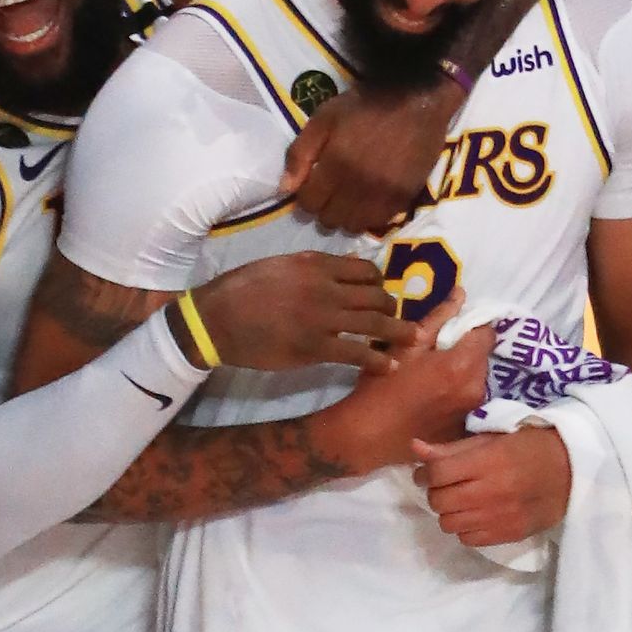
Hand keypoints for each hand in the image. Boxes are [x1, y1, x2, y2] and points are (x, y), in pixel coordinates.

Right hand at [189, 252, 418, 373]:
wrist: (216, 319)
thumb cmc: (241, 289)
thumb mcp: (279, 265)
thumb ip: (311, 266)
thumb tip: (339, 266)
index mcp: (316, 265)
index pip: (366, 271)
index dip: (379, 284)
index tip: (382, 294)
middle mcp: (327, 288)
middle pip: (377, 296)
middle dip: (392, 309)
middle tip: (398, 320)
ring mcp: (324, 319)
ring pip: (375, 324)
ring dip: (399, 333)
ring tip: (415, 340)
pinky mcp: (316, 348)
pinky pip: (358, 353)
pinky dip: (378, 360)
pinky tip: (389, 367)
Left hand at [280, 83, 461, 233]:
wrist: (416, 100)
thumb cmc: (365, 105)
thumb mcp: (324, 119)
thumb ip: (300, 154)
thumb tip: (284, 189)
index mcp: (335, 165)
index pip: (309, 203)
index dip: (306, 197)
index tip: (312, 187)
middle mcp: (358, 186)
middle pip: (330, 219)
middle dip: (324, 209)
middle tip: (330, 194)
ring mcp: (383, 195)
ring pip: (353, 226)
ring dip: (345, 217)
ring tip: (348, 200)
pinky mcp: (404, 198)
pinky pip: (378, 222)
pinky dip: (368, 217)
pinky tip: (368, 201)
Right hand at [314, 290, 492, 472]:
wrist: (366, 437)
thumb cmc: (381, 387)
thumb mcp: (405, 346)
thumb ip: (438, 318)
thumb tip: (461, 293)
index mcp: (462, 365)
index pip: (488, 333)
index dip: (472, 326)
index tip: (452, 330)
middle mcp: (476, 389)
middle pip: (484, 357)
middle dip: (467, 350)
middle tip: (437, 354)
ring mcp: (472, 412)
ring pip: (478, 379)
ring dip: (463, 372)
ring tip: (434, 378)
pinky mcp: (464, 429)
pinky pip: (470, 401)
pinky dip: (459, 395)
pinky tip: (435, 399)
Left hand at [411, 426, 571, 547]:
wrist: (573, 471)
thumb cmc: (530, 446)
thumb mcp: (493, 437)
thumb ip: (453, 447)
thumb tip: (415, 448)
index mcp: (489, 460)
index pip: (438, 472)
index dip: (426, 472)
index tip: (428, 472)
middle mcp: (492, 491)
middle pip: (439, 501)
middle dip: (435, 492)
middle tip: (445, 486)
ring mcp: (500, 516)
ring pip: (449, 523)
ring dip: (449, 512)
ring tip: (461, 501)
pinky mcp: (509, 534)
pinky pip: (468, 540)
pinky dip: (466, 529)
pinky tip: (475, 515)